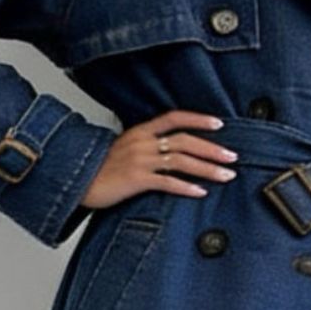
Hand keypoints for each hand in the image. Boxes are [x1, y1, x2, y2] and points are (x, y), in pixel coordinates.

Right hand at [81, 109, 237, 210]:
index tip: (219, 123)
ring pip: (181, 161)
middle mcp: (142, 142)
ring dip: (207, 168)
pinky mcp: (136, 180)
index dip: (198, 119)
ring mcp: (140, 161)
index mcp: (140, 131)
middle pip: (184, 141)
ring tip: (226, 175)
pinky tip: (200, 192)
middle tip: (232, 156)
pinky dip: (186, 187)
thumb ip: (146, 145)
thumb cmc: (100, 169)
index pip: (174, 118)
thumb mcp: (124, 148)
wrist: (78, 182)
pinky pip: (167, 183)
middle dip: (212, 148)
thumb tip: (169, 150)